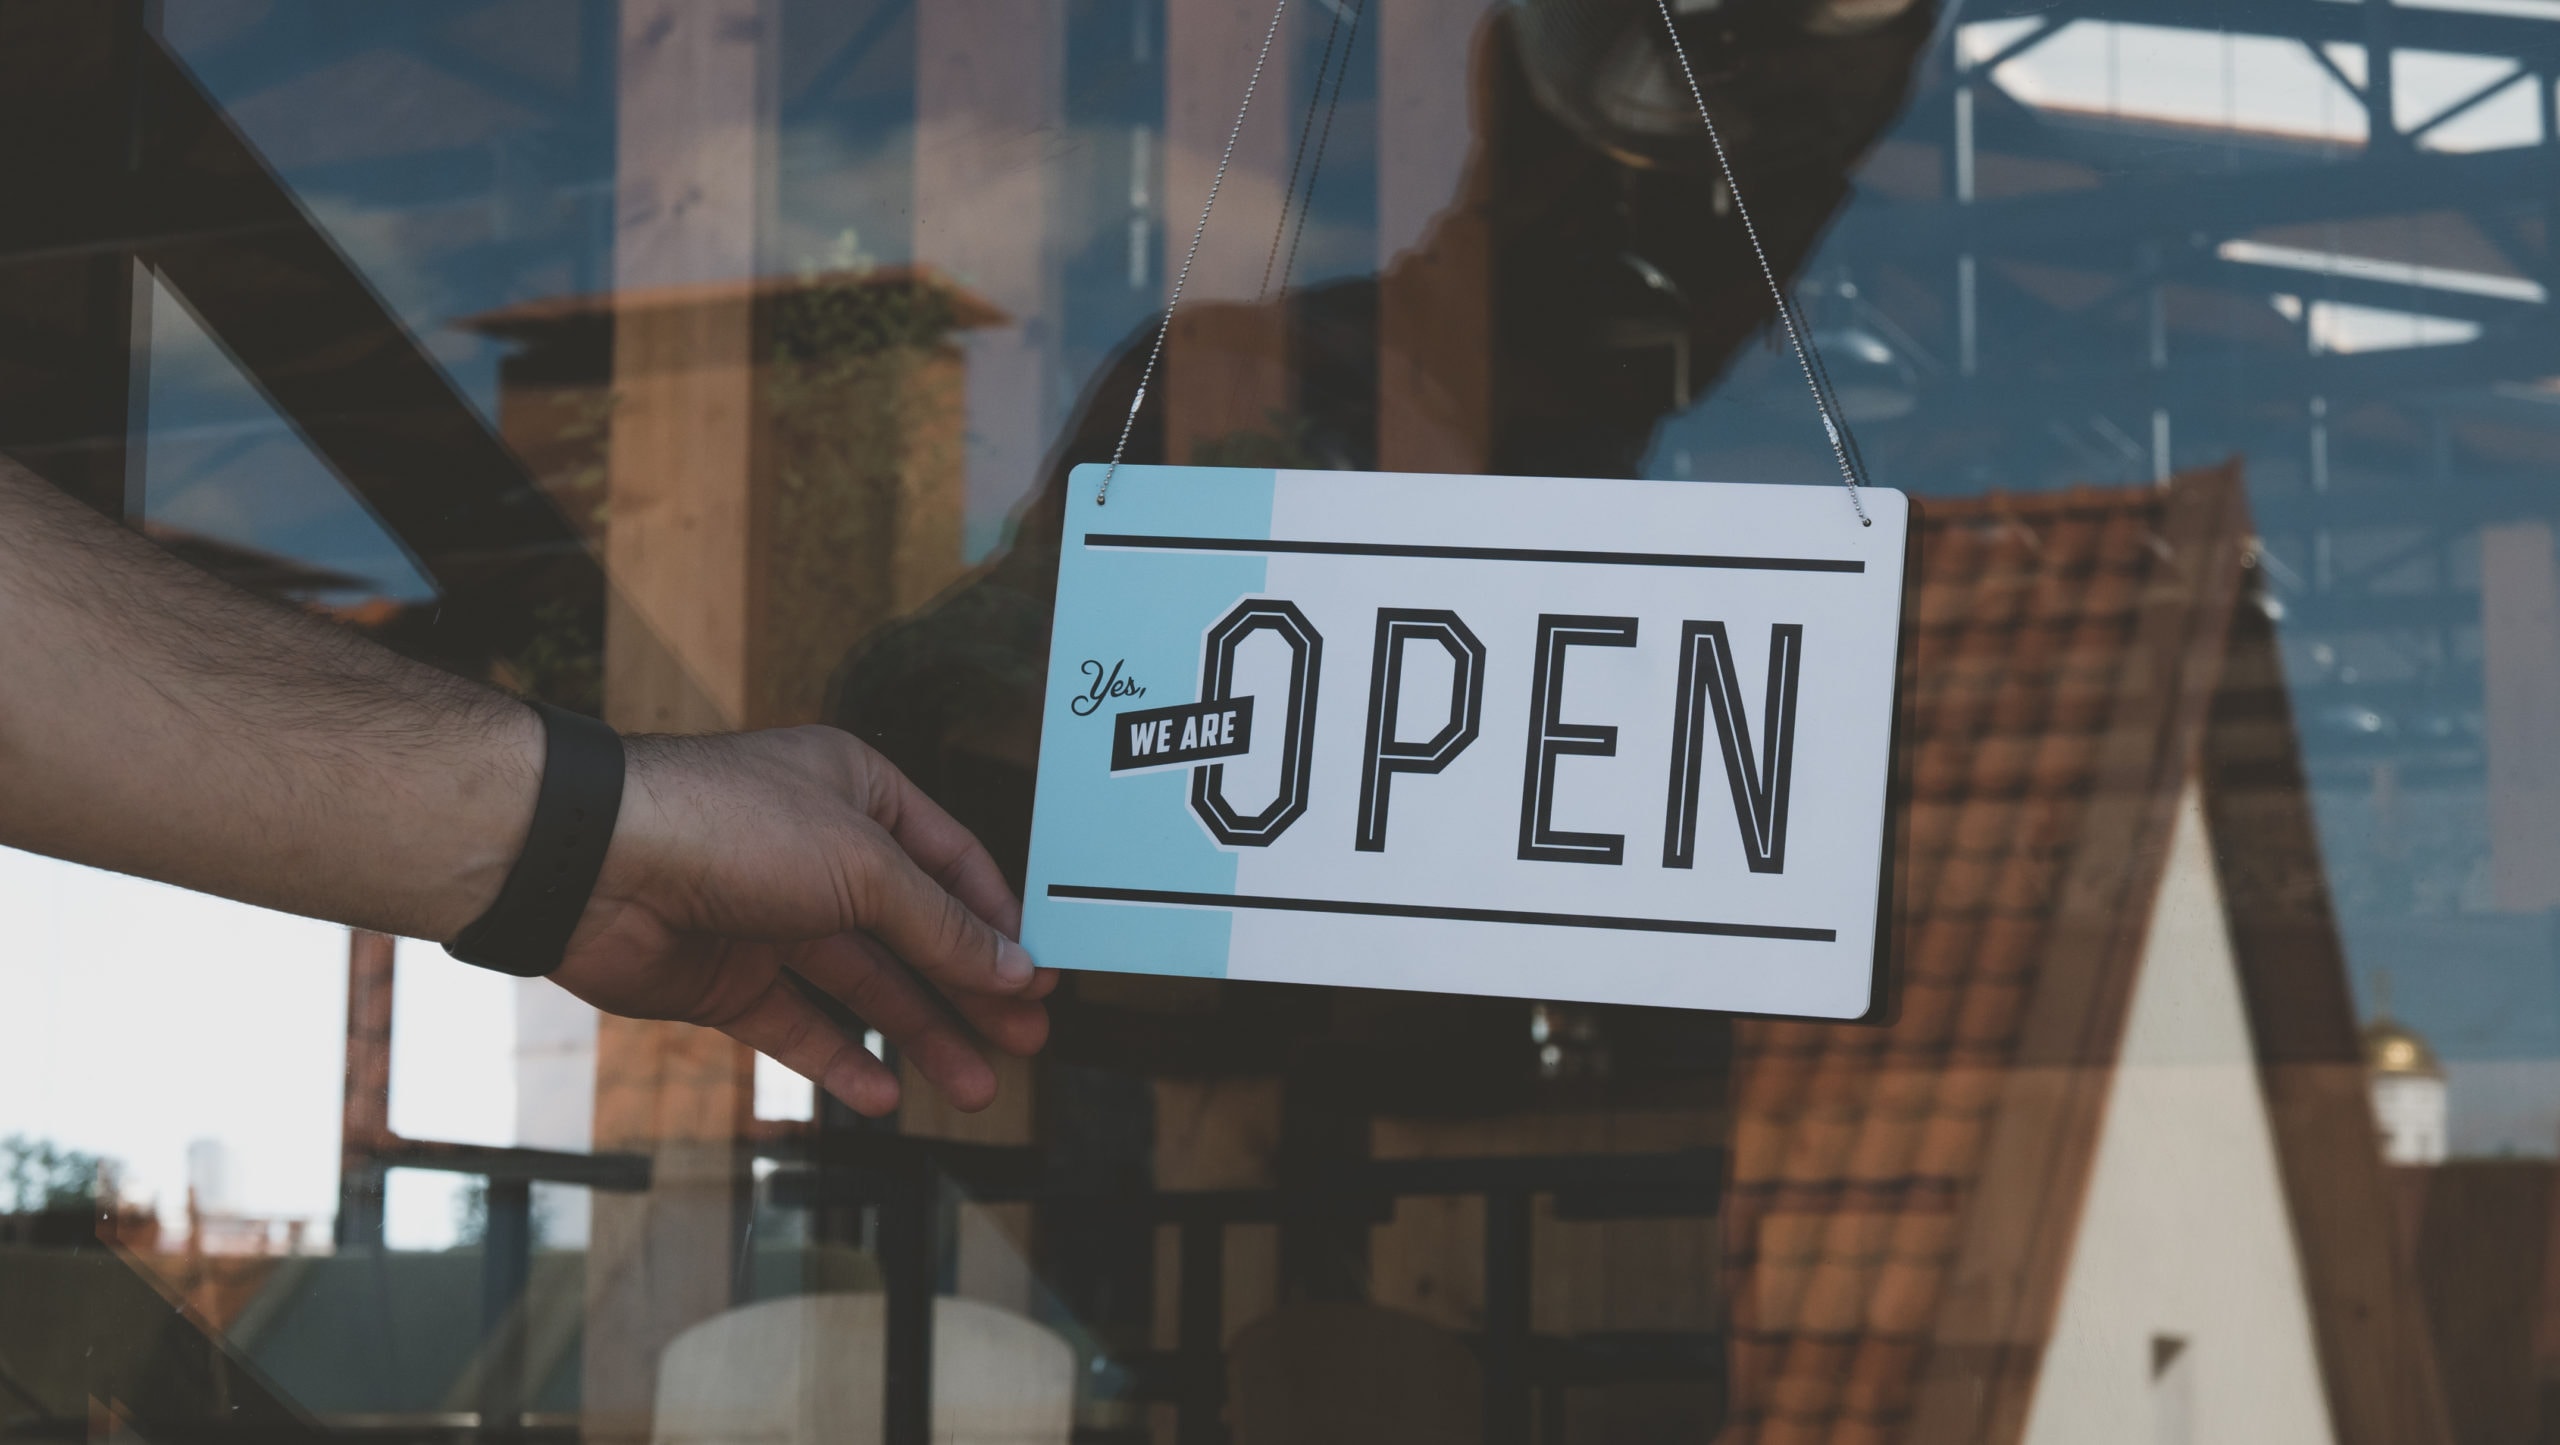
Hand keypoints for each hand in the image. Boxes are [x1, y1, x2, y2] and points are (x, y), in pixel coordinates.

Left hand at [548, 726, 1053, 1116]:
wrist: (594, 863)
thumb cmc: (731, 827)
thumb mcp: (865, 868)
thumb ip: (942, 927)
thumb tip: (1016, 970)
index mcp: (859, 794)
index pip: (952, 864)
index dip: (999, 924)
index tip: (1042, 980)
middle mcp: (818, 852)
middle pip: (915, 933)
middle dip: (971, 991)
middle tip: (1025, 1046)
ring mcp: (771, 918)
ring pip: (864, 987)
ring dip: (921, 1036)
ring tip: (975, 1089)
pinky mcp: (726, 977)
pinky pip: (798, 1025)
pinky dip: (839, 1061)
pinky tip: (882, 1096)